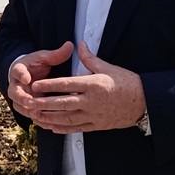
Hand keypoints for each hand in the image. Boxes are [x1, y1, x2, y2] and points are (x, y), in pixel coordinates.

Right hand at [7, 41, 73, 120]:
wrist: (28, 74)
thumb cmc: (35, 64)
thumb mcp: (44, 58)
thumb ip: (56, 54)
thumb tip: (70, 45)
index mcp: (19, 70)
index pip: (17, 71)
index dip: (21, 75)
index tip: (27, 78)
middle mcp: (16, 84)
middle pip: (14, 93)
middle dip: (21, 98)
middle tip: (30, 101)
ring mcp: (20, 97)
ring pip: (19, 106)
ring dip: (27, 111)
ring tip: (38, 114)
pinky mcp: (26, 106)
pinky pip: (28, 114)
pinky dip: (36, 119)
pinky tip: (46, 123)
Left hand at [27, 42, 145, 133]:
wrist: (144, 102)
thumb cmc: (127, 82)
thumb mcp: (108, 67)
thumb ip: (90, 58)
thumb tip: (79, 45)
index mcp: (93, 84)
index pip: (67, 84)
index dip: (49, 85)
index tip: (36, 85)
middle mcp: (91, 101)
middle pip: (63, 103)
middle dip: (44, 104)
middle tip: (30, 103)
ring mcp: (94, 115)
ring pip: (67, 118)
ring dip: (50, 118)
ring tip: (36, 117)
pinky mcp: (97, 125)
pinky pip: (77, 129)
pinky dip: (63, 129)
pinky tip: (52, 127)